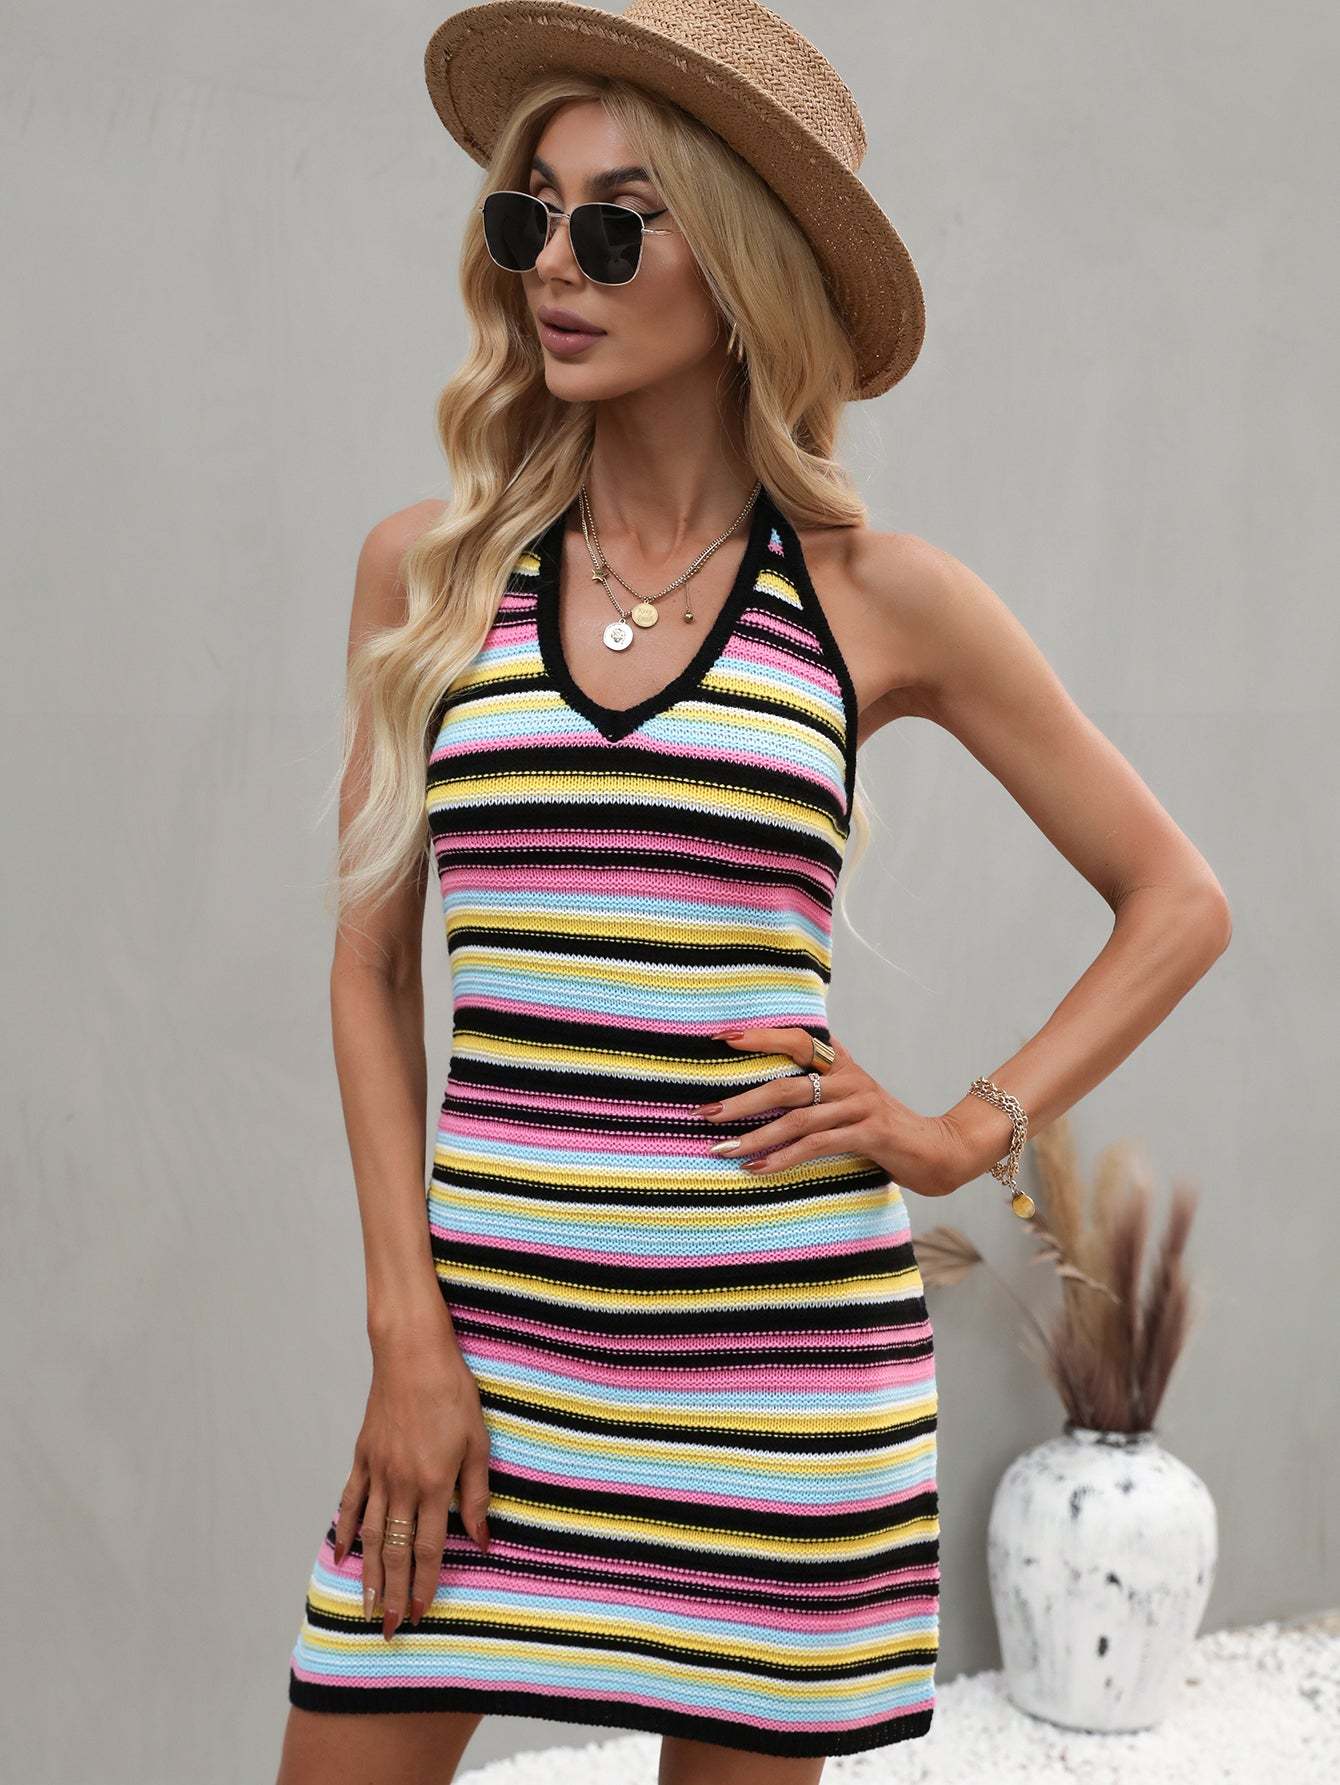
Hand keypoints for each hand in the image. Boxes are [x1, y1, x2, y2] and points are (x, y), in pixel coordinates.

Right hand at [330, 1325, 492, 1640]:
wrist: (412, 1353)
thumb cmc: (453, 1392)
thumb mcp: (478, 1442)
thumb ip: (476, 1493)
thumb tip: (481, 1539)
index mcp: (433, 1482)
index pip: (428, 1549)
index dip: (425, 1585)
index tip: (421, 1614)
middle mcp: (401, 1484)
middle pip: (396, 1552)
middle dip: (393, 1594)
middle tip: (389, 1630)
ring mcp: (378, 1471)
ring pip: (372, 1534)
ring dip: (369, 1573)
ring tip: (367, 1606)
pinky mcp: (363, 1456)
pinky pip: (352, 1501)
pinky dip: (347, 1530)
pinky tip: (344, 1554)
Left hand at [699, 1024, 959, 1196]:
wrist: (937, 1150)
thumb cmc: (882, 1127)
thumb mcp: (850, 1098)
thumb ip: (818, 1085)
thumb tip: (769, 1082)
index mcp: (842, 1064)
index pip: (796, 1039)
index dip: (759, 1036)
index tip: (720, 1038)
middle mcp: (849, 1079)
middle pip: (786, 1083)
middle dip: (741, 1100)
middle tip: (704, 1113)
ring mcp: (860, 1105)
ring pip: (797, 1119)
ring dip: (755, 1135)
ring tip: (722, 1149)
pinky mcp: (869, 1133)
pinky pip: (817, 1145)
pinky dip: (783, 1157)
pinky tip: (758, 1168)